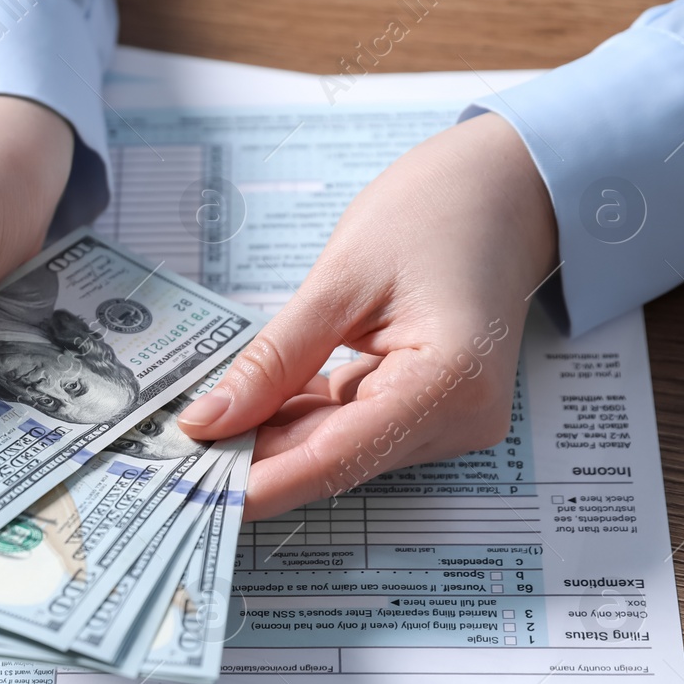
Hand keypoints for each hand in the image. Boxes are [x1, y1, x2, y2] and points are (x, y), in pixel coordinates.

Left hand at [176, 113, 558, 519]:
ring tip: (203, 426)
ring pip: (340, 447)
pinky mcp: (434, 408)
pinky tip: (252, 407)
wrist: (507, 187)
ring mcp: (452, 418)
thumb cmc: (437, 211)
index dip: (260, 483)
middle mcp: (461, 418)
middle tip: (176, 459)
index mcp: (449, 383)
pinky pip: (355, 426)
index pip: (336, 457)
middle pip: (336, 459)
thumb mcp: (339, 281)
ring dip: (273, 439)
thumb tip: (210, 420)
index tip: (196, 495)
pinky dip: (302, 417)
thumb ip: (274, 360)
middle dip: (255, 461)